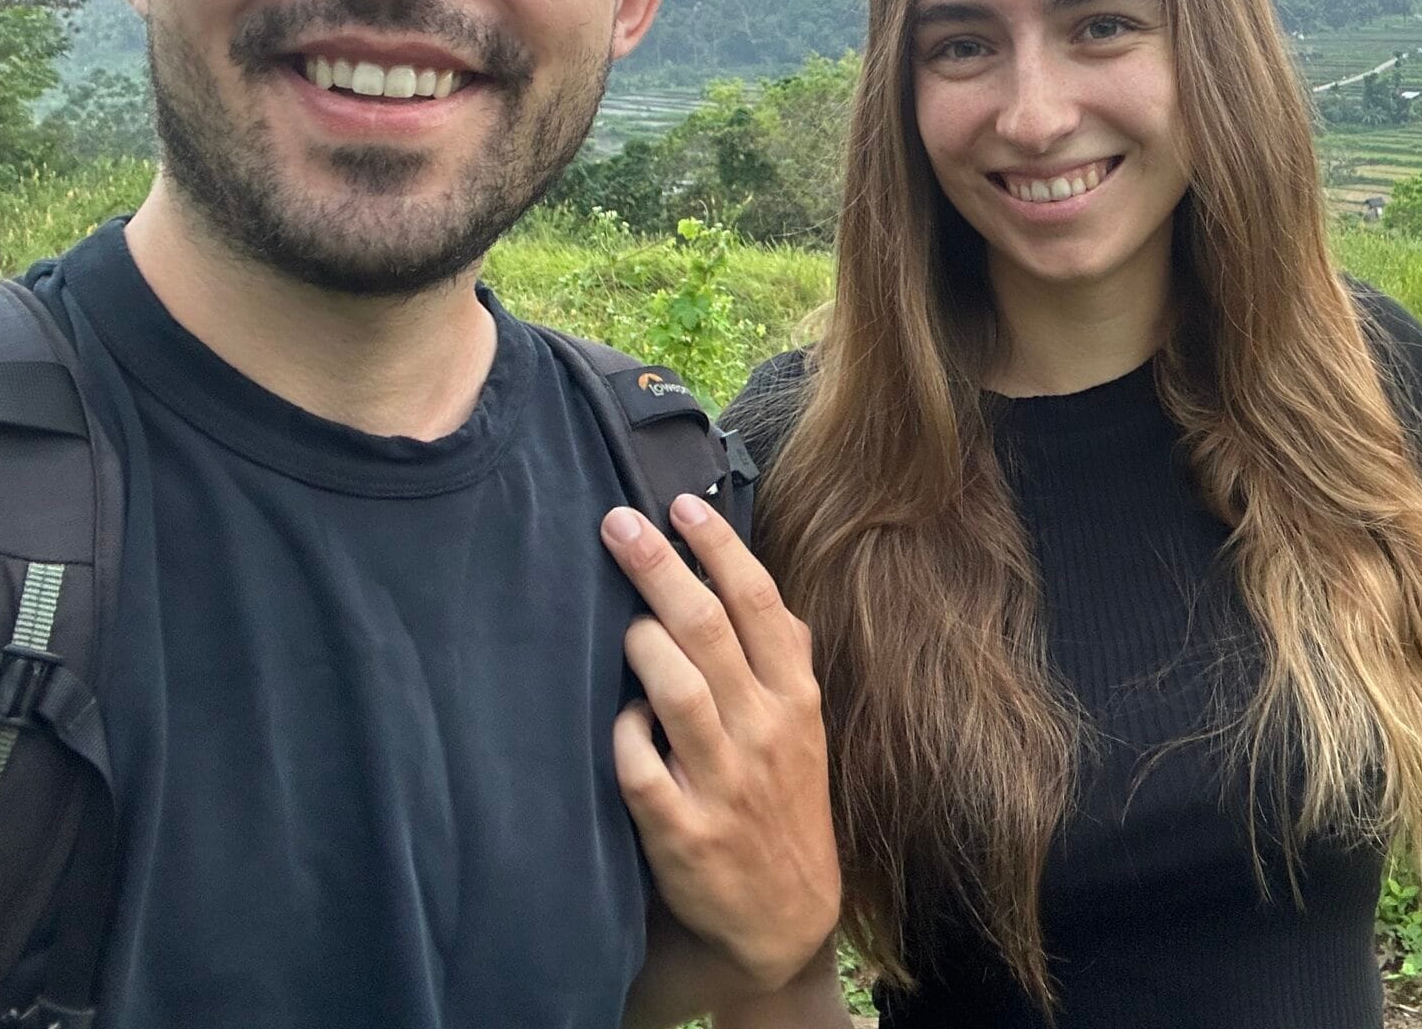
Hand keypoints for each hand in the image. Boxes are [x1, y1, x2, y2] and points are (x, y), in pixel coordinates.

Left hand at [601, 495, 838, 991]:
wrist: (783, 917)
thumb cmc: (783, 800)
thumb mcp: (804, 727)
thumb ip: (781, 655)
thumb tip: (744, 571)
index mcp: (795, 698)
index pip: (760, 605)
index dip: (720, 549)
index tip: (682, 504)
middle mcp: (765, 734)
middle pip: (711, 632)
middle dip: (662, 570)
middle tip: (619, 523)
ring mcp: (724, 786)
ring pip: (679, 693)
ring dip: (643, 645)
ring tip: (620, 619)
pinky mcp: (683, 836)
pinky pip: (641, 770)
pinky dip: (625, 737)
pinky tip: (617, 719)